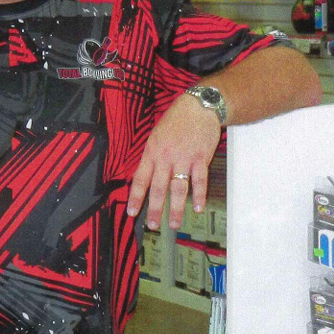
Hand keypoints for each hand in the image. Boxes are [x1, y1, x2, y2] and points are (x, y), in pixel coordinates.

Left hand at [127, 94, 220, 230]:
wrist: (198, 108)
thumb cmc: (175, 121)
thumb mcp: (155, 136)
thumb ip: (152, 157)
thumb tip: (147, 177)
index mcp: (151, 153)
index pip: (141, 179)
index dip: (136, 197)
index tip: (132, 213)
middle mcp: (165, 158)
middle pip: (159, 188)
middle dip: (154, 209)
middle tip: (152, 226)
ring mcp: (184, 159)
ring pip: (178, 188)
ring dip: (176, 208)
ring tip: (173, 224)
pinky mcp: (200, 158)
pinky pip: (199, 180)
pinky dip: (199, 195)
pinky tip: (197, 208)